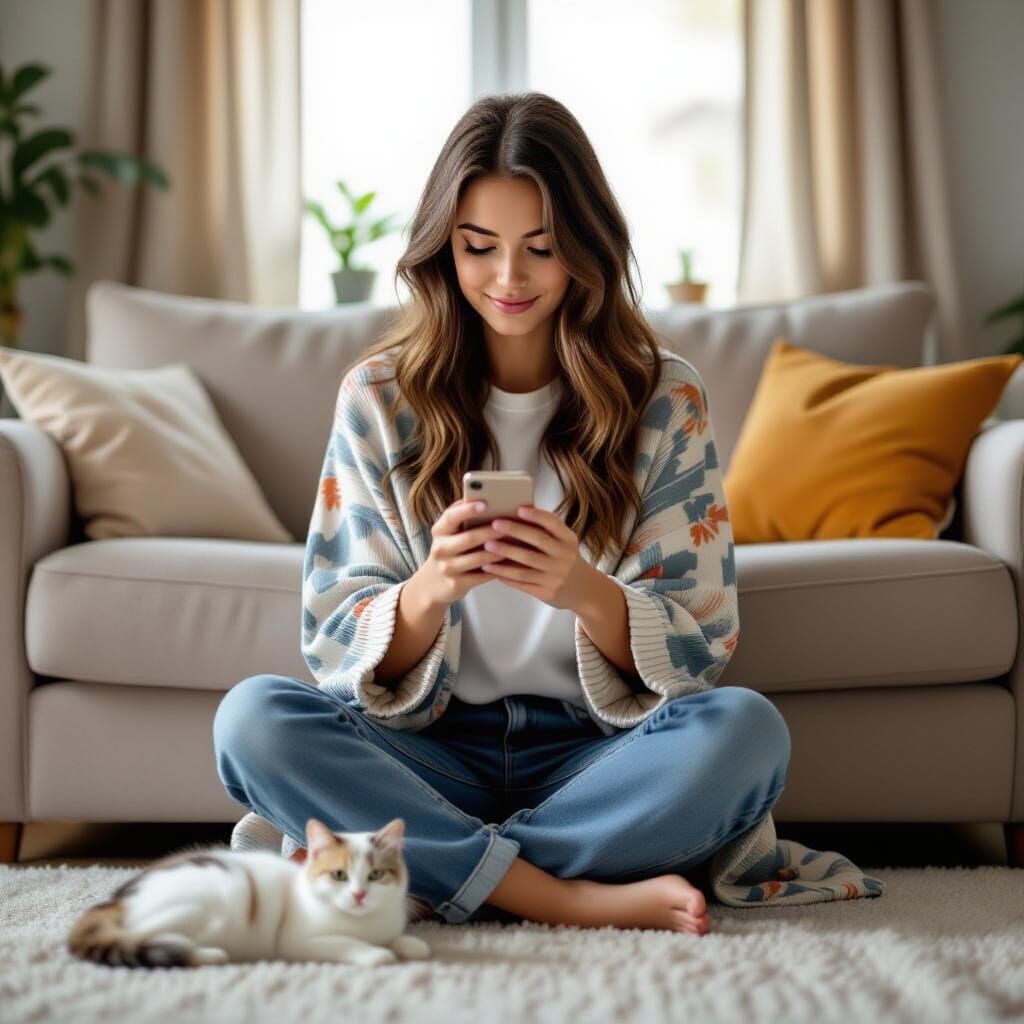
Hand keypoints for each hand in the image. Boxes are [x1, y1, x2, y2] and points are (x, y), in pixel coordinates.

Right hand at [420, 499, 503, 605]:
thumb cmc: (450, 550)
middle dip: (492, 531)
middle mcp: (440, 548)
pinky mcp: (457, 584)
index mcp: (439, 530)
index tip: (485, 503)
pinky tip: (513, 561)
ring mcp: (447, 568)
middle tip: (512, 524)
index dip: (467, 510)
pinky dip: (499, 568)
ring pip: (479, 558)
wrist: (434, 583)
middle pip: (469, 538)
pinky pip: (483, 575)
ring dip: (500, 550)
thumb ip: (463, 517)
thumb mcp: (450, 532)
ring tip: (518, 542)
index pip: (451, 517)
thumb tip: (488, 498)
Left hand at [479, 504, 593, 610]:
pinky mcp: (547, 593)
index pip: (553, 524)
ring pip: (526, 565)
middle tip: (494, 524)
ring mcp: (556, 576)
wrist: (583, 590)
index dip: (536, 515)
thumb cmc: (564, 558)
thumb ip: (546, 530)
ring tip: (486, 546)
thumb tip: (517, 511)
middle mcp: (564, 557)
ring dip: (504, 555)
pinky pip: (522, 582)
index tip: (518, 508)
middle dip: (514, 531)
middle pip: (538, 541)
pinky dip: (505, 575)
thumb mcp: (564, 542)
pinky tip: (491, 568)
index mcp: (568, 540)